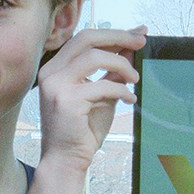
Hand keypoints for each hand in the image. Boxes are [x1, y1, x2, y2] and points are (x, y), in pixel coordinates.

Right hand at [36, 25, 146, 172]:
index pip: (84, 38)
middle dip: (118, 37)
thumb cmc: (82, 129)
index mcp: (55, 68)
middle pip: (86, 38)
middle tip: (142, 42)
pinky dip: (121, 90)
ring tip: (135, 80)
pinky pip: (102, 85)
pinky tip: (130, 99)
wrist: (66, 159)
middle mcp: (50, 72)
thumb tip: (132, 45)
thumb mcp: (101, 93)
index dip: (113, 34)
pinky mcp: (67, 101)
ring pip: (94, 57)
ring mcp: (56, 85)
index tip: (138, 34)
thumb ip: (112, 70)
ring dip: (122, 65)